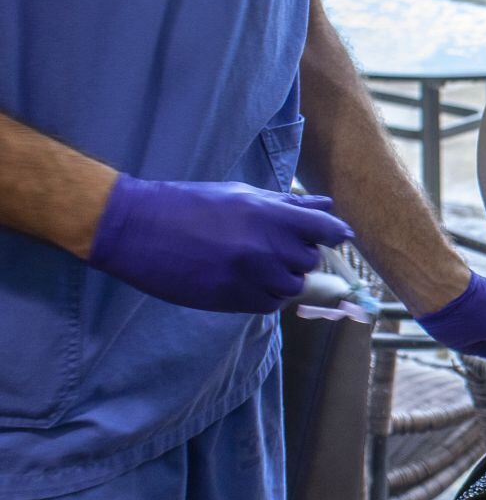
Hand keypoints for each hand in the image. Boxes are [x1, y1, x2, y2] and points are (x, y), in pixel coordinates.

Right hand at [88, 174, 352, 312]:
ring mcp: (248, 276)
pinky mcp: (231, 300)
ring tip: (256, 263)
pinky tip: (246, 280)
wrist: (136, 230)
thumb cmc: (190, 205)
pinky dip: (266, 295)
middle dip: (299, 255)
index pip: (326, 230)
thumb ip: (287, 205)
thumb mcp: (240, 194)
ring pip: (292, 287)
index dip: (334, 234)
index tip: (335, 236)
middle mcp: (264, 247)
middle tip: (274, 246)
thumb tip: (326, 206)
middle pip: (310, 262)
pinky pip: (269, 305)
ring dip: (282, 278)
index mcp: (268, 215)